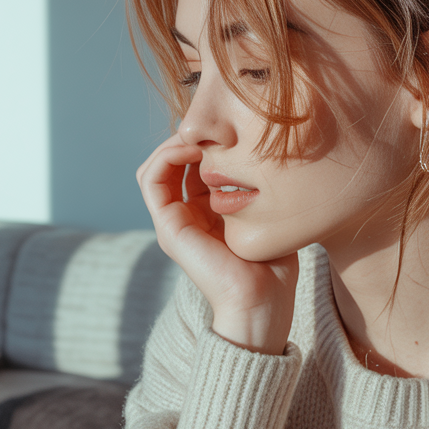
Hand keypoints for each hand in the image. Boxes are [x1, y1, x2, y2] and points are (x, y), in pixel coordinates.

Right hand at [136, 134, 297, 354]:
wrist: (262, 303)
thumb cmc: (275, 269)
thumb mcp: (270, 218)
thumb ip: (264, 191)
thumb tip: (275, 159)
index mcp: (208, 215)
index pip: (195, 167)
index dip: (207, 143)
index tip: (231, 129)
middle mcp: (187, 217)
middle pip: (174, 163)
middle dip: (190, 138)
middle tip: (213, 125)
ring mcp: (173, 222)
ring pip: (157, 167)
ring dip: (174, 143)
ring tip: (200, 133)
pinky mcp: (168, 227)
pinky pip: (152, 180)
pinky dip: (166, 156)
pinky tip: (192, 147)